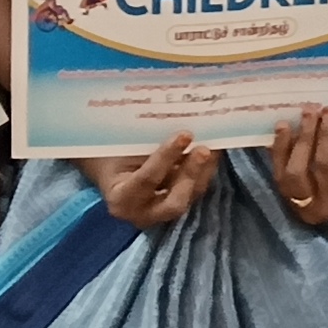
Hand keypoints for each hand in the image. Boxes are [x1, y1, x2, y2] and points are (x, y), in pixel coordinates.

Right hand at [87, 134, 217, 226]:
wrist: (112, 167)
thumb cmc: (113, 153)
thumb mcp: (121, 146)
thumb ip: (143, 139)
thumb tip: (173, 113)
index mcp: (121, 199)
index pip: (146, 180)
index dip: (166, 158)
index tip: (184, 135)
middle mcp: (143, 214)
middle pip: (175, 200)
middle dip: (191, 173)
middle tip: (204, 149)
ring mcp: (164, 212)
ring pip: (192, 193)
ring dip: (205, 168)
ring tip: (214, 143)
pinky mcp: (180, 202)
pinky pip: (198, 187)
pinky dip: (208, 167)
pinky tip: (215, 147)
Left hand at [265, 104, 327, 226]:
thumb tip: (324, 115)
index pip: (326, 164)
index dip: (325, 135)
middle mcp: (317, 208)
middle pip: (297, 173)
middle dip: (302, 139)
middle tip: (309, 111)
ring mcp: (301, 207)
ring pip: (282, 176)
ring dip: (282, 147)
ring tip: (285, 123)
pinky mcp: (291, 199)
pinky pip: (279, 175)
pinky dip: (278, 154)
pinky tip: (280, 134)